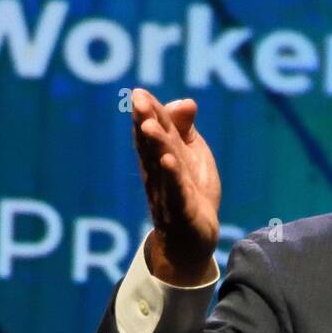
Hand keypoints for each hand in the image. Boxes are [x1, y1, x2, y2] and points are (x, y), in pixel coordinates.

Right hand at [131, 87, 220, 284]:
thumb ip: (185, 129)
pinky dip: (172, 177)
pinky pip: (176, 192)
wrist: (192, 238)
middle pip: (151, 145)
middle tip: (139, 102)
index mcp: (160, 156)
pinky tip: (169, 161)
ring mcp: (168, 192)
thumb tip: (185, 101)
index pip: (152, 130)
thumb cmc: (189, 191)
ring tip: (150, 127)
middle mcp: (158, 173)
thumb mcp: (192, 155)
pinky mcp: (182, 211)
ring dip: (155, 146)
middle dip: (145, 122)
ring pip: (161, 166)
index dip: (147, 112)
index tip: (140, 94)